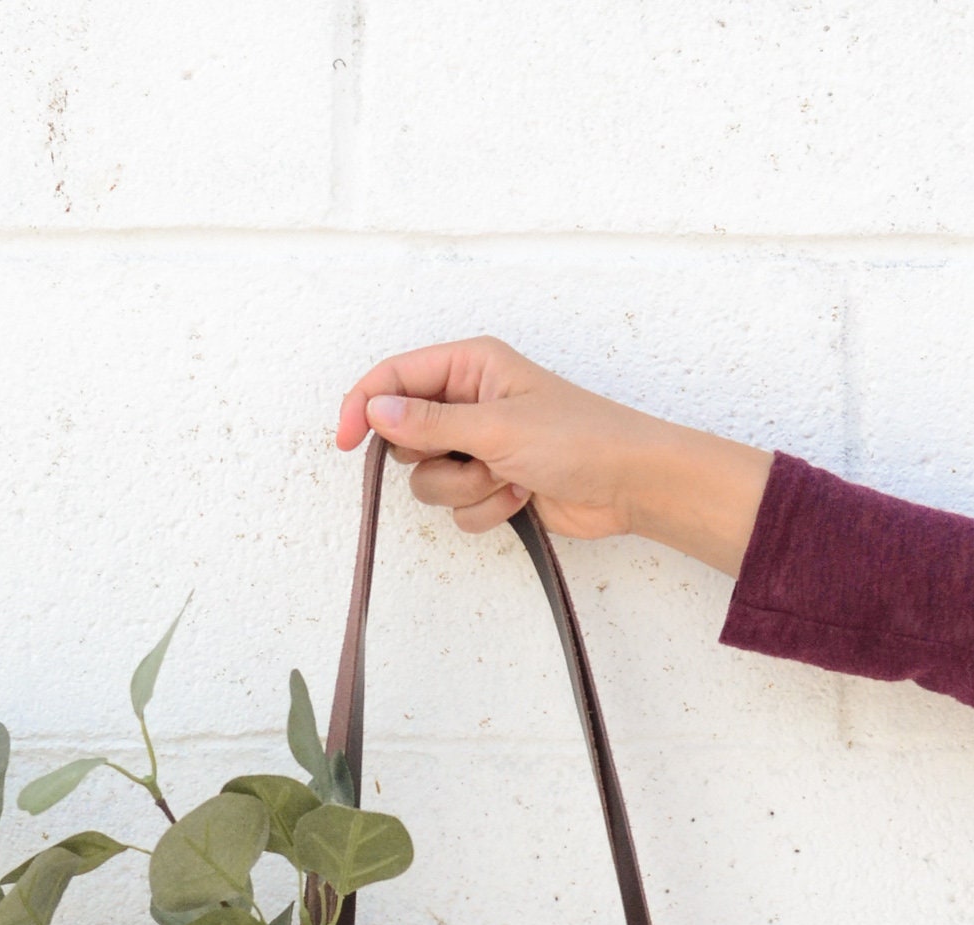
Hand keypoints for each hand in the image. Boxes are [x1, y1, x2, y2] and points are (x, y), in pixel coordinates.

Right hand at [335, 336, 773, 576]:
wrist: (630, 485)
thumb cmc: (578, 438)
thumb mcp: (496, 427)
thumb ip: (429, 422)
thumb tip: (375, 411)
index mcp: (469, 365)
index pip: (393, 379)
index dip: (362, 407)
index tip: (343, 443)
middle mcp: (468, 401)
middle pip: (404, 438)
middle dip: (434, 459)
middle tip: (475, 456)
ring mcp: (478, 446)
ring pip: (428, 481)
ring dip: (465, 490)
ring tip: (508, 478)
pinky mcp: (490, 484)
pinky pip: (457, 508)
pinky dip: (485, 509)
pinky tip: (521, 497)